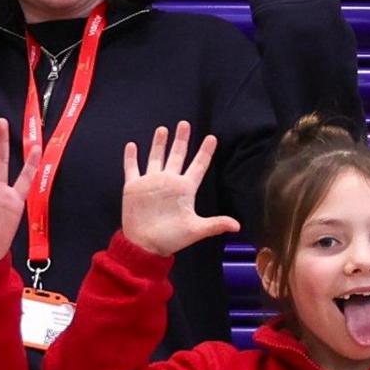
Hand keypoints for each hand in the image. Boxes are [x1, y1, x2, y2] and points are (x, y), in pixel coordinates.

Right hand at [117, 123, 240, 255]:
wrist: (144, 246)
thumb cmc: (171, 239)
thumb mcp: (195, 229)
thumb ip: (215, 224)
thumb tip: (238, 226)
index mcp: (185, 189)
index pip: (198, 166)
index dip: (205, 152)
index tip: (212, 138)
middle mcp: (169, 182)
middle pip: (177, 155)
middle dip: (181, 139)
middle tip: (185, 124)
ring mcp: (151, 183)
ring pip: (156, 157)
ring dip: (159, 143)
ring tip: (163, 129)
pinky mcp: (134, 187)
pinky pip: (132, 168)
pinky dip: (131, 157)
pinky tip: (132, 145)